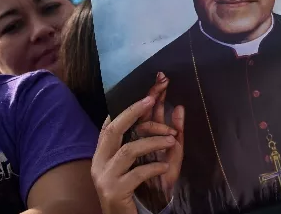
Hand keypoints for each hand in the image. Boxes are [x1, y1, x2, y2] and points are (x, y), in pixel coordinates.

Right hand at [91, 97, 177, 213]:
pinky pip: (136, 173)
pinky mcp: (114, 191)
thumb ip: (168, 135)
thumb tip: (179, 108)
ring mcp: (105, 176)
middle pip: (115, 128)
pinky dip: (154, 167)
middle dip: (134, 110)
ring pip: (129, 150)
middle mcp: (101, 160)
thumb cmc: (145, 188)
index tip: (152, 90)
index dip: (133, 103)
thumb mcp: (160, 158)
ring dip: (153, 141)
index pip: (117, 120)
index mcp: (107, 150)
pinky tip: (166, 167)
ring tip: (173, 141)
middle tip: (154, 97)